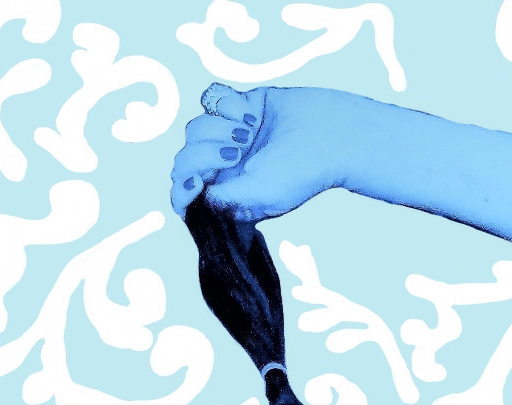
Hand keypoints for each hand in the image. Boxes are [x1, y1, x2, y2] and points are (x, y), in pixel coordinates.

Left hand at [169, 82, 345, 221]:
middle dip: (207, 153)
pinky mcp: (235, 107)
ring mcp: (228, 136)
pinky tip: (252, 116)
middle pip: (187, 157)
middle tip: (237, 152)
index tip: (195, 184)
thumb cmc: (303, 171)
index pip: (190, 195)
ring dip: (221, 126)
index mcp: (231, 193)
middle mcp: (227, 167)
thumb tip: (196, 194)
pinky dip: (229, 105)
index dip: (184, 189)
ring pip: (196, 127)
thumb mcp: (262, 196)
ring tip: (250, 132)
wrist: (328, 133)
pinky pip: (211, 99)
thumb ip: (223, 198)